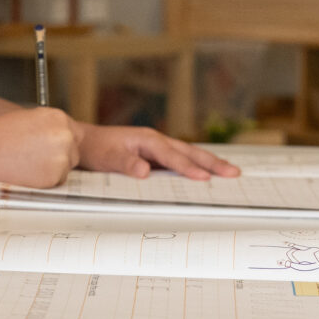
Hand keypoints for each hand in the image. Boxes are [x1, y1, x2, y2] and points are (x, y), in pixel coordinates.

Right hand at [0, 106, 82, 188]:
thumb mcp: (28, 118)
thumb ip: (48, 127)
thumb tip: (57, 138)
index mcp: (58, 117)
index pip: (75, 134)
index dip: (63, 143)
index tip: (53, 149)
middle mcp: (65, 135)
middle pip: (74, 152)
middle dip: (60, 157)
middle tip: (37, 160)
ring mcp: (62, 156)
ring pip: (67, 168)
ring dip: (52, 170)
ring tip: (27, 165)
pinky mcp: (55, 176)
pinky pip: (57, 182)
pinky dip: (44, 181)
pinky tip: (26, 173)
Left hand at [73, 124, 239, 179]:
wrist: (85, 141)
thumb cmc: (96, 149)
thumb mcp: (108, 158)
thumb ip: (126, 164)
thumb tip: (144, 171)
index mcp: (147, 140)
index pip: (172, 156)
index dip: (188, 168)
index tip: (204, 178)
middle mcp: (155, 140)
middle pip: (189, 151)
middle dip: (212, 163)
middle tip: (233, 173)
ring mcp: (156, 146)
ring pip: (188, 153)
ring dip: (209, 162)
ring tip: (230, 171)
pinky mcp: (154, 153)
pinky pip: (180, 158)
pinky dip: (196, 163)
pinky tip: (205, 170)